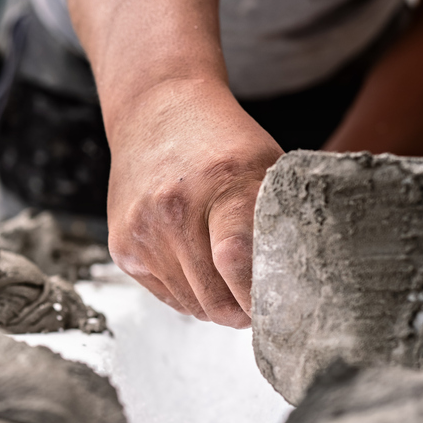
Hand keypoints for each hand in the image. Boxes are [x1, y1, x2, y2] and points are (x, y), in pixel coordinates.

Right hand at [105, 77, 283, 327]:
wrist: (156, 112)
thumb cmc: (221, 142)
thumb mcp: (264, 165)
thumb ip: (282, 218)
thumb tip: (299, 281)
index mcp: (220, 184)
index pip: (237, 262)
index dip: (259, 296)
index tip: (278, 305)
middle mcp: (173, 209)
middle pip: (215, 299)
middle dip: (243, 311)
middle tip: (260, 302)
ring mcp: (142, 230)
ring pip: (192, 306)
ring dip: (216, 302)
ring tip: (231, 278)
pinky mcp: (122, 246)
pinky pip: (167, 297)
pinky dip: (189, 292)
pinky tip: (200, 265)